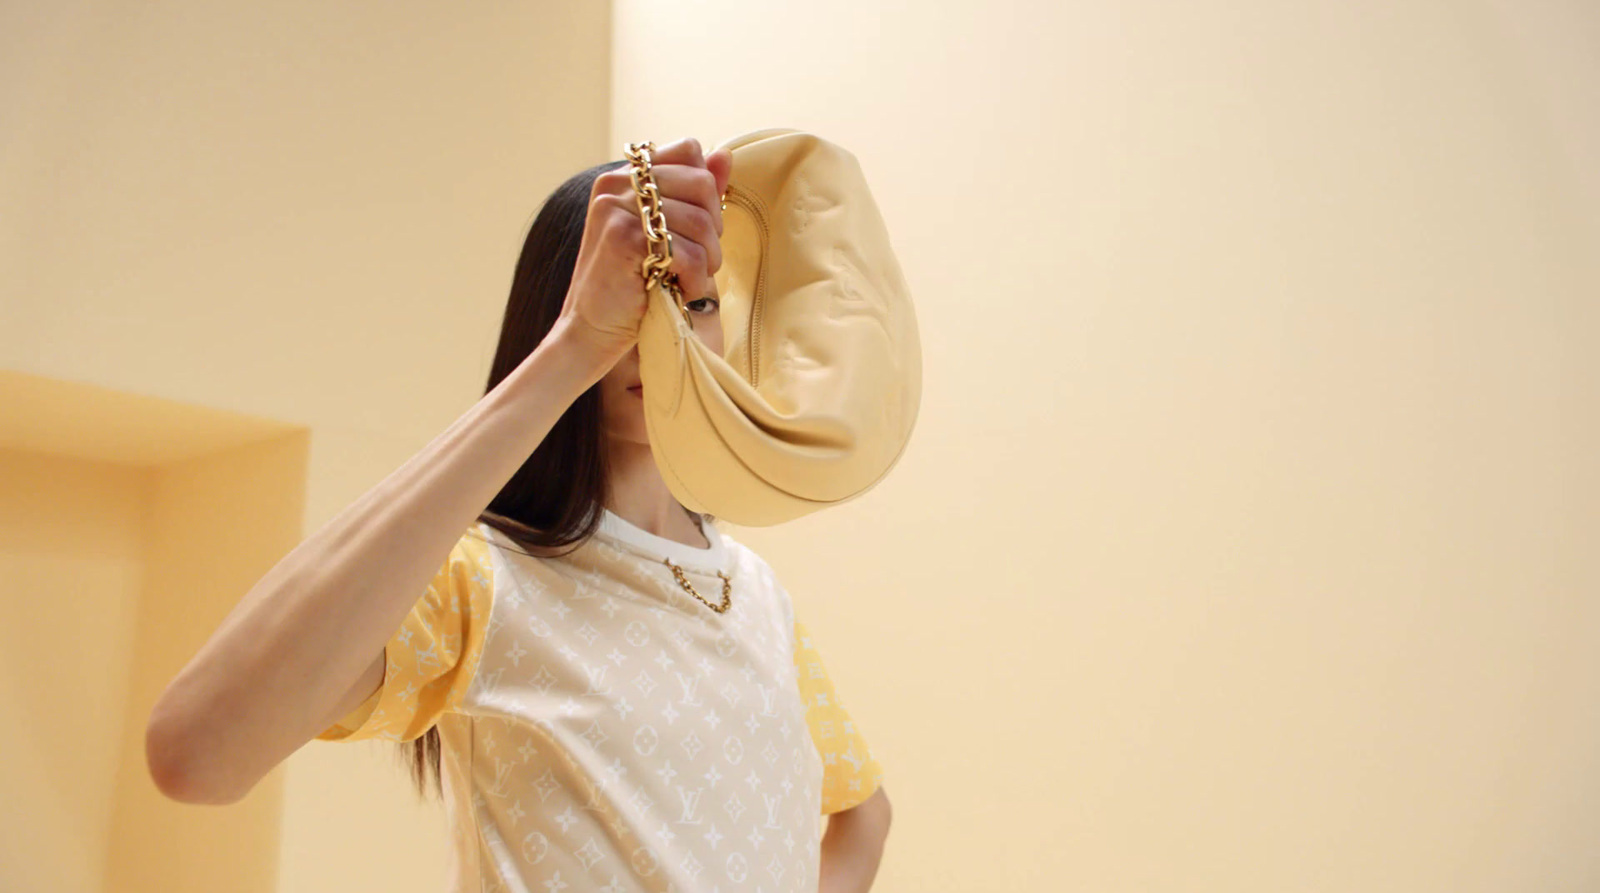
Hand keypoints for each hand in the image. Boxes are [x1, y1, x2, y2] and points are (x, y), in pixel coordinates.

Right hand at [557, 136, 732, 367]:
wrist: (591, 330)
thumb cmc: (632, 284)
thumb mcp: (664, 233)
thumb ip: (693, 194)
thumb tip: (725, 155)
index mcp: (624, 176)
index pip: (689, 150)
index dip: (706, 191)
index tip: (694, 229)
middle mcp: (616, 183)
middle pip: (701, 183)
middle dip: (713, 228)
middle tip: (698, 260)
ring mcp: (617, 208)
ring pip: (700, 221)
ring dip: (707, 260)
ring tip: (688, 279)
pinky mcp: (623, 238)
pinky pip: (687, 252)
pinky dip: (694, 279)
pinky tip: (679, 291)